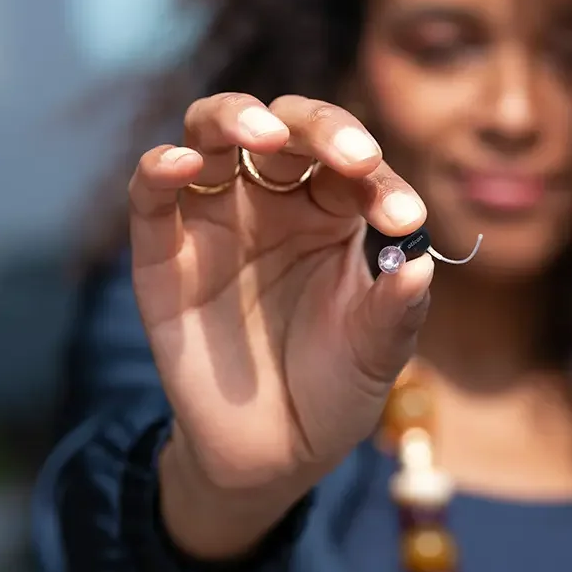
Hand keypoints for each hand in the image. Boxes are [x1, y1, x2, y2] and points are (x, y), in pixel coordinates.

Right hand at [129, 93, 432, 491]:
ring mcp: (216, 219)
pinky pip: (152, 194)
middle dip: (321, 129)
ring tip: (264, 135)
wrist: (275, 453)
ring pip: (213, 133)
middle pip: (287, 128)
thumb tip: (419, 261)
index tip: (404, 217)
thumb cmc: (335, 388)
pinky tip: (182, 163)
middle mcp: (275, 200)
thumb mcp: (377, 353)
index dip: (379, 178)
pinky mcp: (163, 253)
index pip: (353, 165)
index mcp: (334, 210)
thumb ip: (397, 308)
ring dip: (236, 118)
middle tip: (353, 157)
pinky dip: (161, 167)